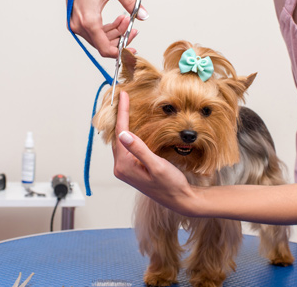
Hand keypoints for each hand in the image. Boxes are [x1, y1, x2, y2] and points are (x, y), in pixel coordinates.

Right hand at [65, 0, 147, 57]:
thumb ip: (130, 3)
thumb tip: (143, 16)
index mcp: (88, 21)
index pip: (105, 48)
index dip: (120, 52)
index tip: (131, 51)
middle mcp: (79, 26)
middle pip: (103, 44)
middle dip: (120, 38)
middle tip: (133, 28)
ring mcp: (76, 25)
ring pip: (99, 39)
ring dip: (115, 32)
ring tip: (125, 19)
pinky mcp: (76, 21)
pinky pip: (93, 32)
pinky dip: (106, 28)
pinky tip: (118, 19)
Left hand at [113, 91, 198, 215]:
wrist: (179, 199)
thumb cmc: (170, 185)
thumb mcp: (156, 166)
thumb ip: (139, 150)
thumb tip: (123, 134)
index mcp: (124, 166)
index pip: (120, 133)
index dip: (122, 113)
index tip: (123, 96)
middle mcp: (121, 167)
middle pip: (117, 136)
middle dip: (120, 116)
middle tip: (123, 98)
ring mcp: (126, 169)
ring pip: (121, 141)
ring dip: (123, 125)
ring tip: (126, 108)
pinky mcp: (132, 168)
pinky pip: (127, 147)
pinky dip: (129, 134)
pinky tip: (133, 127)